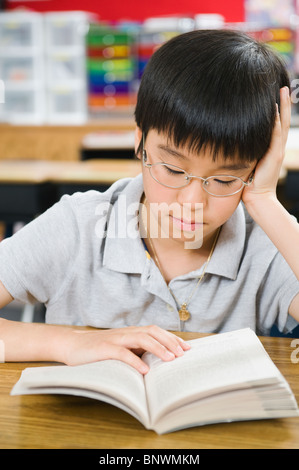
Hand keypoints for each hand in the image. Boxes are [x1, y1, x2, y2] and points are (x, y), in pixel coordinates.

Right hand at [61, 325, 190, 373]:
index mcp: (131, 332)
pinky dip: (134, 361)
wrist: (72, 345)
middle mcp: (126, 332)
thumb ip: (136, 351)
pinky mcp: (103, 349)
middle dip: (170, 342)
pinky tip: (144, 370)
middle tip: (183, 354)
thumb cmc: (99, 350)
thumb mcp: (121, 349)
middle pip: (152, 332)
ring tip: (170, 359)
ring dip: (157, 348)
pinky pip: (122, 353)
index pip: (156, 331)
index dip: (172, 338)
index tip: (187, 348)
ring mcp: (115, 339)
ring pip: (141, 338)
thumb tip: (157, 363)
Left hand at [242, 86, 290, 206]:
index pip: (276, 125)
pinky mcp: (274, 156)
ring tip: (282, 92)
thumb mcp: (249, 162)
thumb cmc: (250, 184)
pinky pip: (275, 136)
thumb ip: (246, 151)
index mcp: (272, 149)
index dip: (277, 111)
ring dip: (282, 108)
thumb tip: (233, 142)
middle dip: (284, 103)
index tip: (274, 96)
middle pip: (283, 121)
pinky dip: (275, 123)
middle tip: (283, 87)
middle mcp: (277, 148)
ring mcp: (277, 151)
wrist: (258, 199)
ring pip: (282, 125)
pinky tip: (274, 110)